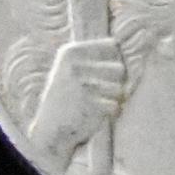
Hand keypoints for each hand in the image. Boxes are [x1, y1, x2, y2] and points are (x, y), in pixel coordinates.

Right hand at [27, 37, 125, 164]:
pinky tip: (96, 114)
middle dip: (116, 82)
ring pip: (120, 89)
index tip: (101, 73)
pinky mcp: (90, 105)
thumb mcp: (72, 68)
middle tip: (101, 92)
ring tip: (95, 103)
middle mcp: (74, 66)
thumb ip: (97, 56)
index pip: (112, 46)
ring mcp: (82, 85)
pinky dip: (111, 112)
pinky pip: (116, 106)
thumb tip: (124, 46)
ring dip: (113, 99)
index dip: (113, 60)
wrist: (50, 129)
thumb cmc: (68, 95)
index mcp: (69, 52)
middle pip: (120, 68)